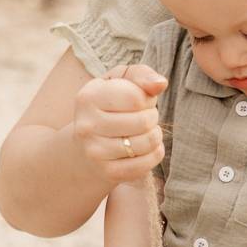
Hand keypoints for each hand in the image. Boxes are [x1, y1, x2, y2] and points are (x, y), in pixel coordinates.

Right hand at [74, 63, 166, 184]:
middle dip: (152, 117)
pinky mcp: (107, 172)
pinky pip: (146, 164)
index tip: (139, 102)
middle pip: (144, 121)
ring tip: (144, 132)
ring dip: (155, 136)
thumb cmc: (110, 106)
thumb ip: (141, 74)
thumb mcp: (120, 81)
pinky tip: (146, 149)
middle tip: (143, 118)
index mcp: (88, 97)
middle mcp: (86, 125)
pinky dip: (154, 154)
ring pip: (147, 143)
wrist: (85, 147)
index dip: (147, 99)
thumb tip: (160, 84)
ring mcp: (95, 151)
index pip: (136, 97)